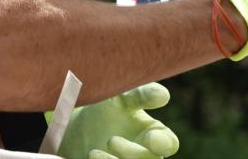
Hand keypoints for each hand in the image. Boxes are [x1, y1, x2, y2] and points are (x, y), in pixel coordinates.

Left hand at [56, 82, 179, 158]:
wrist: (78, 126)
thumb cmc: (108, 109)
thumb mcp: (121, 97)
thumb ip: (141, 95)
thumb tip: (163, 96)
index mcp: (155, 134)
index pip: (169, 143)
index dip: (162, 143)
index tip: (150, 137)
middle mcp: (146, 155)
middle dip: (132, 154)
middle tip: (111, 140)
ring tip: (93, 152)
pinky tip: (91, 156)